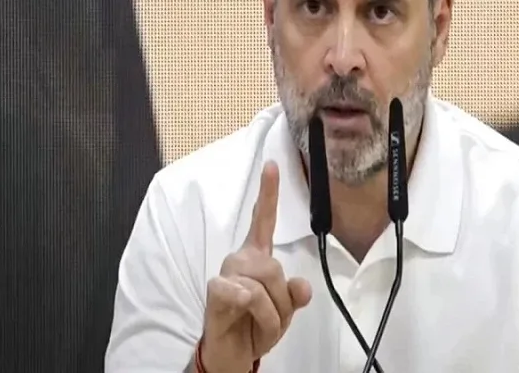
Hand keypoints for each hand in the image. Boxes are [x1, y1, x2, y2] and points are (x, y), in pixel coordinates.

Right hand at [200, 161, 312, 372]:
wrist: (232, 354)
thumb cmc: (255, 325)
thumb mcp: (285, 310)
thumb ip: (295, 295)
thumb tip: (302, 287)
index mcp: (258, 257)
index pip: (263, 220)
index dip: (268, 192)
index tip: (272, 164)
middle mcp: (241, 259)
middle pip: (275, 268)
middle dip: (281, 301)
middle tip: (270, 318)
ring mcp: (227, 274)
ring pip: (263, 286)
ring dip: (270, 315)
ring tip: (258, 324)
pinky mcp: (216, 291)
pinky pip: (243, 293)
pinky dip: (251, 308)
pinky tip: (240, 312)